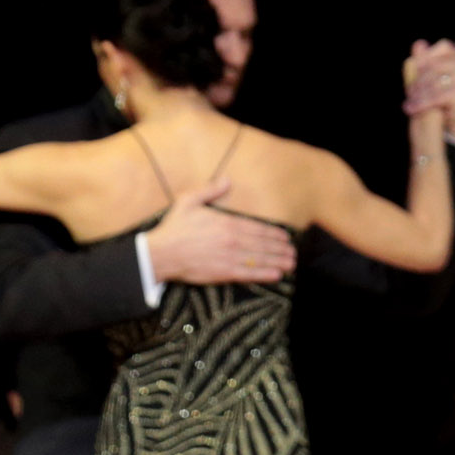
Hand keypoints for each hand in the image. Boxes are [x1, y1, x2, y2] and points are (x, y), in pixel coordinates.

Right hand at [144, 180, 293, 285]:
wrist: (161, 253)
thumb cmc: (174, 228)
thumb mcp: (188, 201)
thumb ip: (210, 190)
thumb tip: (227, 180)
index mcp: (226, 222)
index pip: (257, 228)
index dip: (273, 233)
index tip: (285, 237)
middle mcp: (232, 239)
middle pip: (263, 244)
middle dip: (280, 248)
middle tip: (293, 252)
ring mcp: (229, 257)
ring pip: (260, 258)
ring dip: (278, 261)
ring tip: (291, 263)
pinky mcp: (223, 272)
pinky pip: (249, 273)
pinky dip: (265, 274)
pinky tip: (277, 275)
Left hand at [401, 39, 454, 145]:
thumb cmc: (443, 110)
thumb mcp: (429, 85)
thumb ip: (423, 65)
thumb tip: (418, 44)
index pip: (441, 48)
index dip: (425, 61)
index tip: (414, 77)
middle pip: (435, 65)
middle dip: (419, 81)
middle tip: (410, 96)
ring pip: (435, 79)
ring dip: (419, 94)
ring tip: (410, 105)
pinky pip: (438, 95)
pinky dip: (424, 103)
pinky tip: (413, 109)